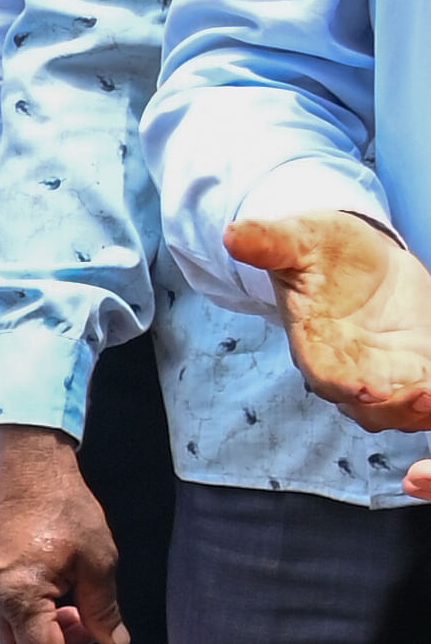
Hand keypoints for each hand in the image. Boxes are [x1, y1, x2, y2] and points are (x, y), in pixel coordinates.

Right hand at [0, 422, 123, 643]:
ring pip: (15, 641)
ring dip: (51, 643)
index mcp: (18, 598)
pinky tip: (63, 602)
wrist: (23, 465)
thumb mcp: (98, 560)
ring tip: (84, 617)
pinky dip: (37, 624)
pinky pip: (9, 620)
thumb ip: (103, 610)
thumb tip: (112, 642)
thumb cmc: (60, 504)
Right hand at [229, 207, 430, 433]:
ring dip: (413, 410)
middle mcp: (345, 366)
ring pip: (393, 408)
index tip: (367, 388)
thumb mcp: (298, 238)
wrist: (354, 257)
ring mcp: (380, 371)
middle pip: (362, 404)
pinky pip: (420, 394)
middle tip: (419, 395)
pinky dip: (429, 402)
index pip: (323, 371)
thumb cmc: (320, 249)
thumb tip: (232, 233)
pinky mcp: (411, 366)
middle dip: (390, 406)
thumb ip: (270, 242)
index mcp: (313, 341)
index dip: (342, 382)